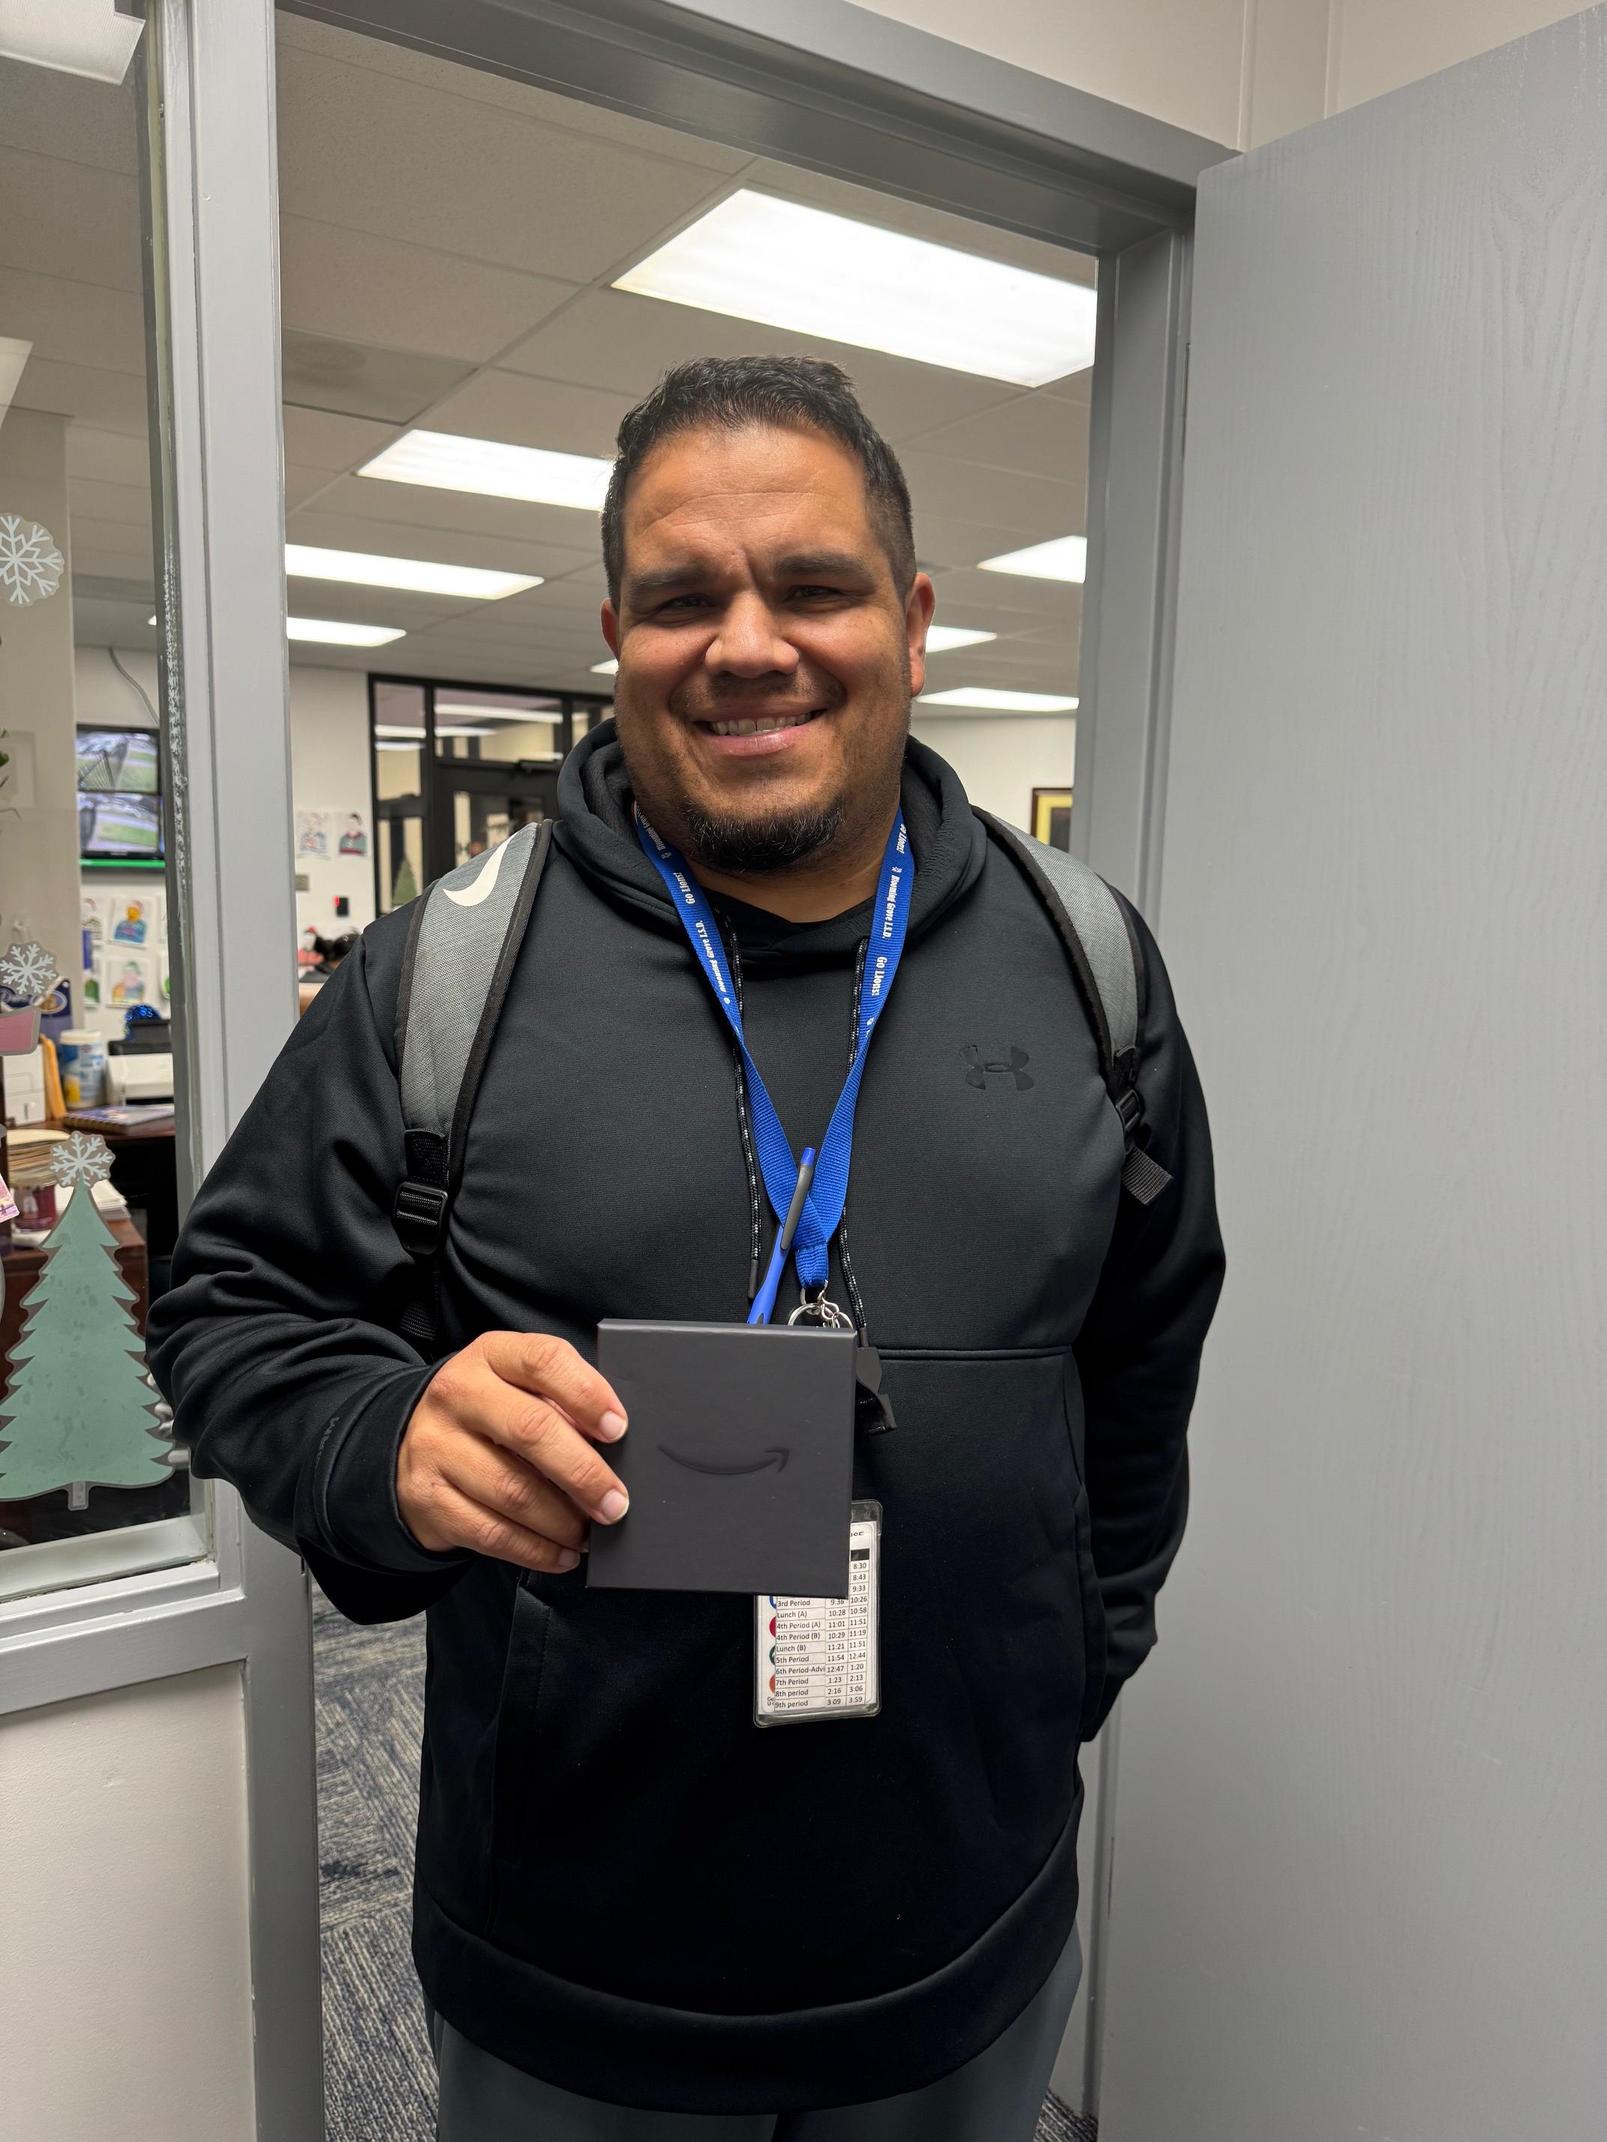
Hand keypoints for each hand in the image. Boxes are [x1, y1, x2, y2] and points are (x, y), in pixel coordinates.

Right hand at [397, 1331, 628, 1572]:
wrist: (410, 1443)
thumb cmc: (488, 1414)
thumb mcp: (517, 1386)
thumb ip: (561, 1402)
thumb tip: (613, 1448)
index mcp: (490, 1356)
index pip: (543, 1361)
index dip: (587, 1394)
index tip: (618, 1429)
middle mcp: (457, 1396)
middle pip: (531, 1430)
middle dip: (584, 1472)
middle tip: (615, 1501)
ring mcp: (436, 1447)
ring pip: (513, 1491)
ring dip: (563, 1520)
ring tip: (591, 1531)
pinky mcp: (428, 1498)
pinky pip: (491, 1533)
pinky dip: (536, 1550)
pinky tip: (562, 1553)